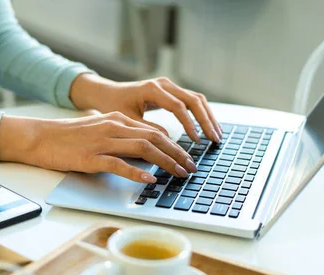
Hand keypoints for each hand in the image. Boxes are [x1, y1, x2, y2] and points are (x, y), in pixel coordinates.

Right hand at [0, 112, 197, 182]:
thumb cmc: (69, 138)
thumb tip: (146, 153)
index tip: (187, 158)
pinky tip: (150, 179)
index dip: (175, 145)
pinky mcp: (91, 157)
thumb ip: (122, 138)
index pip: (154, 131)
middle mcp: (114, 127)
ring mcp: (103, 142)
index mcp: (118, 120)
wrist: (41, 138)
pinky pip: (119, 164)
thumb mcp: (100, 131)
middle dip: (177, 154)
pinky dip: (136, 171)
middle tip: (191, 168)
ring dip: (165, 162)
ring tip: (179, 174)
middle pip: (155, 138)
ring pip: (143, 148)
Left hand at [70, 74, 222, 142]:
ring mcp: (169, 86)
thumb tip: (168, 141)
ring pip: (196, 99)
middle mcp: (164, 84)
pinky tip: (208, 129)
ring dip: (208, 117)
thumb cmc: (113, 106)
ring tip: (216, 135)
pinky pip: (191, 101)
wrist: (107, 94)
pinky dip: (201, 114)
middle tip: (215, 139)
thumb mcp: (127, 120)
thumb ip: (146, 130)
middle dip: (206, 120)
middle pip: (194, 99)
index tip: (196, 141)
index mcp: (152, 89)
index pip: (178, 106)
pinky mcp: (171, 92)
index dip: (189, 124)